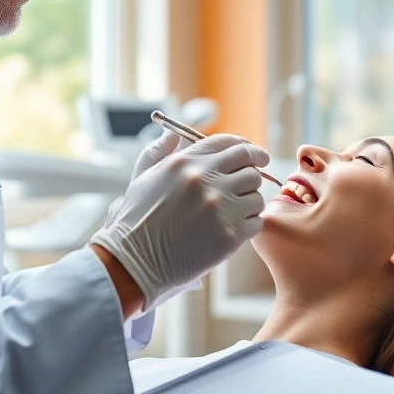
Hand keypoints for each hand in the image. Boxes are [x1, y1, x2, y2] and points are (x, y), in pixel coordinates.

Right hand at [91, 133, 269, 307]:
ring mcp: (220, 207)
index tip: (255, 155)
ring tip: (235, 210)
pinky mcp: (230, 235)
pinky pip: (257, 221)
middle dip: (256, 171)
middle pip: (250, 166)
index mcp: (186, 162)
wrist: (136, 260)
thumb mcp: (145, 176)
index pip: (230, 144)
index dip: (247, 147)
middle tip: (256, 178)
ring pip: (256, 195)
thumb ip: (161, 150)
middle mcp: (205, 179)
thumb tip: (174, 134)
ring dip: (250, 201)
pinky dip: (249, 224)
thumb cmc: (138, 219)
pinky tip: (233, 228)